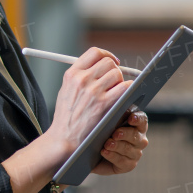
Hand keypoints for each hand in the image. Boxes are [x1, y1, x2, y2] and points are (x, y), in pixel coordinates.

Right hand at [42, 47, 127, 163]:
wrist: (64, 139)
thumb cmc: (66, 118)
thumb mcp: (66, 91)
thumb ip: (80, 77)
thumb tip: (100, 67)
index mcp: (71, 74)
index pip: (94, 53)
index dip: (107, 55)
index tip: (112, 62)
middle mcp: (82, 80)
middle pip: (108, 63)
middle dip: (114, 71)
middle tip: (114, 82)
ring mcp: (94, 91)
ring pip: (118, 74)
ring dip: (121, 82)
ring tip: (116, 93)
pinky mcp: (105, 104)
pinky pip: (125, 87)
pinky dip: (128, 91)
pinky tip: (125, 98)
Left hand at [92, 109, 148, 174]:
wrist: (87, 152)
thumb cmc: (96, 130)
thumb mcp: (101, 119)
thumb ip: (108, 111)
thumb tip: (107, 99)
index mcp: (135, 123)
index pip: (142, 119)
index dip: (138, 119)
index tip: (131, 118)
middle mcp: (138, 138)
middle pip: (136, 135)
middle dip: (125, 134)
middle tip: (115, 133)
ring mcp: (135, 152)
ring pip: (129, 149)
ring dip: (118, 146)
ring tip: (107, 144)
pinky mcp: (128, 165)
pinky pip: (124, 162)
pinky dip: (113, 156)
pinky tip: (104, 152)